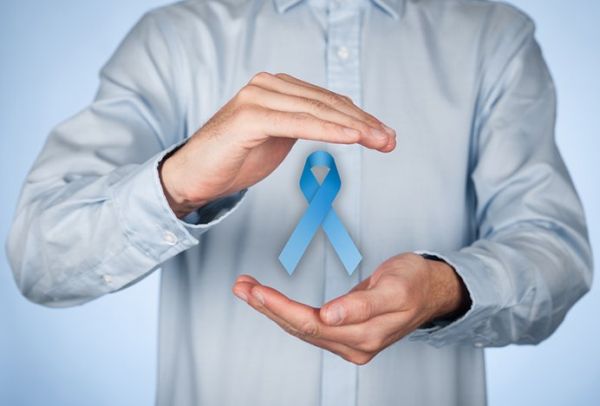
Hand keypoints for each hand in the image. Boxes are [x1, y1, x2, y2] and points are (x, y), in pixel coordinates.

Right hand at [160, 72, 395, 217]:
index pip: (328, 102)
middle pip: (328, 104)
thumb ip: (303, 125)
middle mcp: (269, 86)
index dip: (360, 119)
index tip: (384, 136)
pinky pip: (298, 123)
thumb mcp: (278, 139)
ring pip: (318, 111)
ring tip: (379, 141)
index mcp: (277, 88)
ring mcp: (258, 97)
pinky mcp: (250, 116)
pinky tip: (352, 138)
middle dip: (364, 124)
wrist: (193, 176)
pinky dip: (328, 131)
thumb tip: (336, 125)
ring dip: (354, 128)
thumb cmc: (233, 159)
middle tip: (389, 141)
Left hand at [232, 253, 469, 364]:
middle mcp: (354, 344)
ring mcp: (349, 342)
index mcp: (365, 335)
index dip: (281, 307)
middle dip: (268, 307)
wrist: (431, 290)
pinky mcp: (346, 333)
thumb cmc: (415, 283)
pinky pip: (310, 325)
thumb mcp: (394, 287)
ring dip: (272, 309)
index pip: (312, 323)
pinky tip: (271, 301)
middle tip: (242, 286)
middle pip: (300, 327)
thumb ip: (362, 304)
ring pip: (301, 327)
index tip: (257, 292)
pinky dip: (287, 311)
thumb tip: (332, 315)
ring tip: (248, 288)